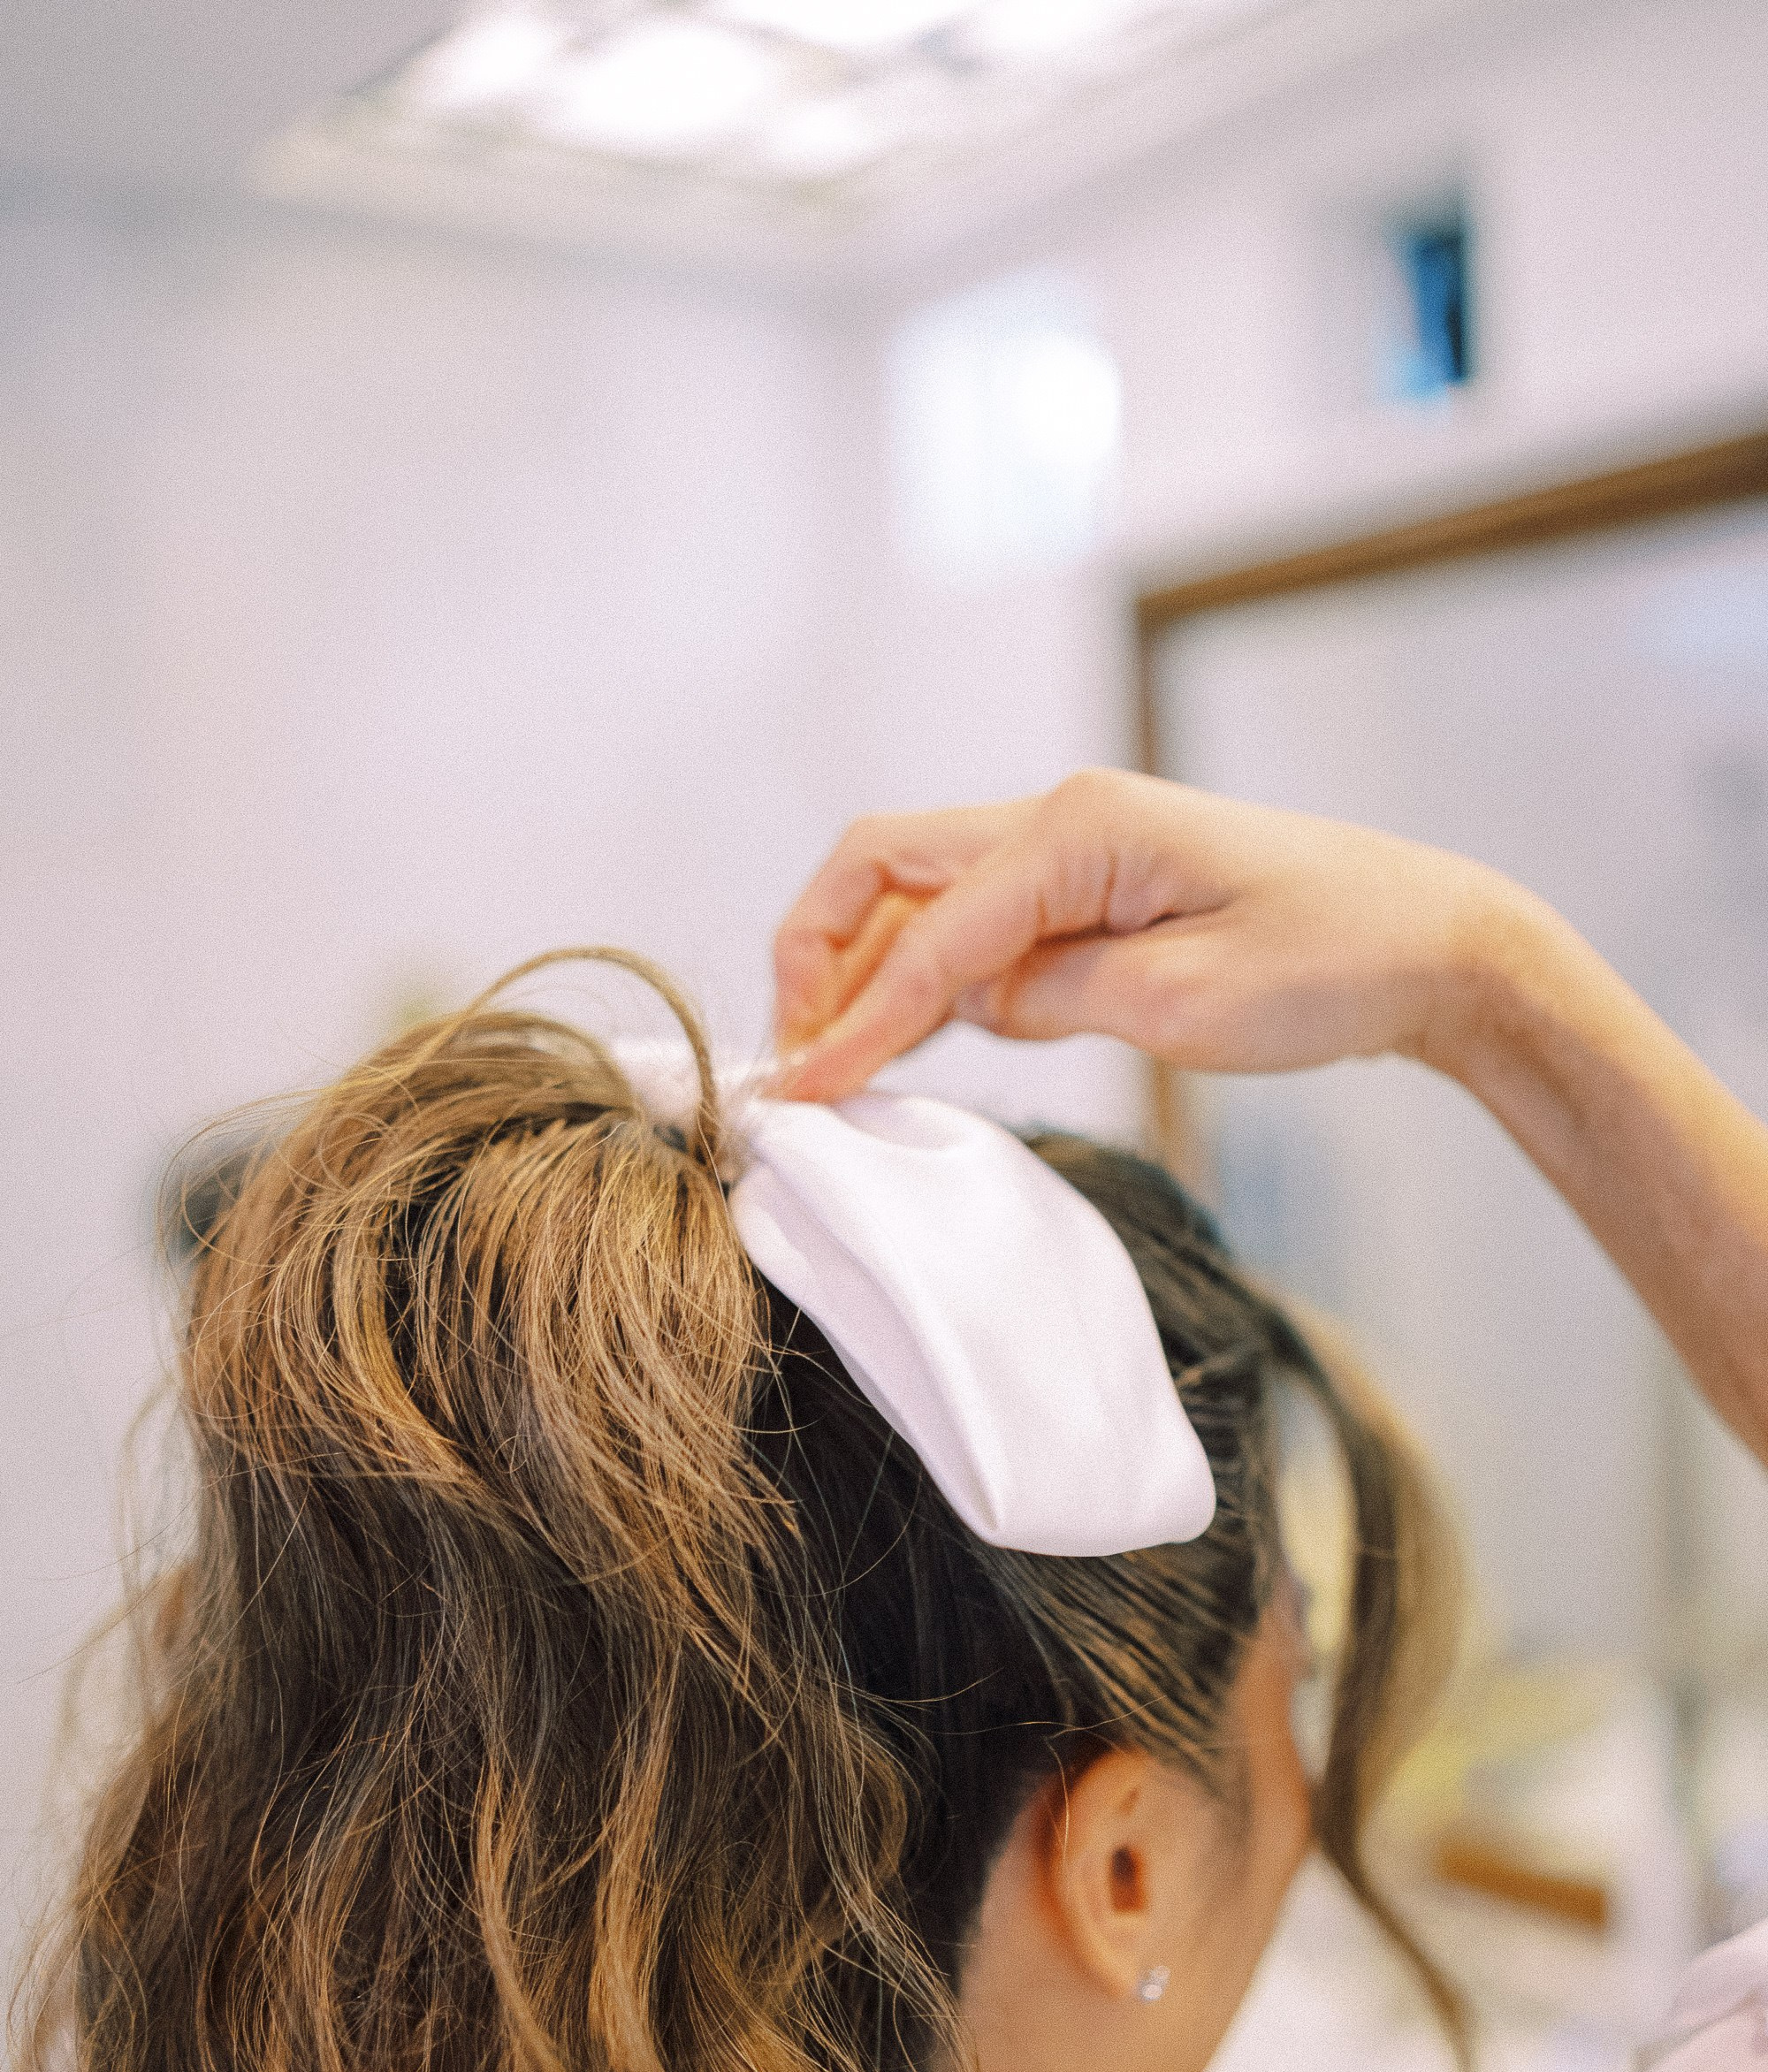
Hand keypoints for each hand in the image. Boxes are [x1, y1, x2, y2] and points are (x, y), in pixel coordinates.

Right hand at [771, 770, 1532, 1100]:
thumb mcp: (1182, 1004)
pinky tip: (903, 1043)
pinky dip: (926, 980)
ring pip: (920, 898)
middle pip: (884, 868)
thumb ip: (1051, 996)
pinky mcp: (1090, 894)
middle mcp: (1062, 819)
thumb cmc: (1331, 964)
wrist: (1430, 946)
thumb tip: (962, 1004)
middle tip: (796, 1059)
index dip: (854, 1017)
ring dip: (865, 971)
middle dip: (819, 956)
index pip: (928, 931)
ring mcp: (1073, 853)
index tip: (804, 1092)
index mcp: (1079, 828)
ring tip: (830, 1064)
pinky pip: (976, 928)